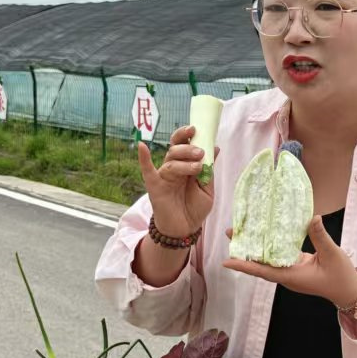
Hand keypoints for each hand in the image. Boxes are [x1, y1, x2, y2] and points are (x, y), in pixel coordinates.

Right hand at [137, 124, 213, 238]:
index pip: (185, 145)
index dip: (189, 135)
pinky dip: (144, 158)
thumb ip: (208, 170)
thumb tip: (215, 148)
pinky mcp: (155, 186)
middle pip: (176, 149)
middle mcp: (173, 168)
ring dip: (184, 161)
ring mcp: (163, 176)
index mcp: (186, 165)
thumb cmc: (194, 208)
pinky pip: (147, 170)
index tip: (197, 128)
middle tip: (200, 152)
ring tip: (197, 167)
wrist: (184, 229)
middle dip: (189, 148)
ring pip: (171, 161)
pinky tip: (142, 146)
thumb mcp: (207, 189)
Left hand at [223, 216, 356, 308]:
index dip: (244, 266)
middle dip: (244, 250)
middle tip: (231, 232)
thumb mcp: (332, 254)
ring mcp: (290, 272)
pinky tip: (264, 234)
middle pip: (260, 264)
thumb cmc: (341, 276)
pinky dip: (269, 246)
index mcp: (291, 276)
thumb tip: (312, 218)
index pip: (262, 271)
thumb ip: (320, 236)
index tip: (226, 261)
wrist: (349, 290)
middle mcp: (286, 275)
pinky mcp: (296, 266)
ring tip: (241, 231)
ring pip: (267, 260)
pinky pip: (277, 256)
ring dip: (255, 247)